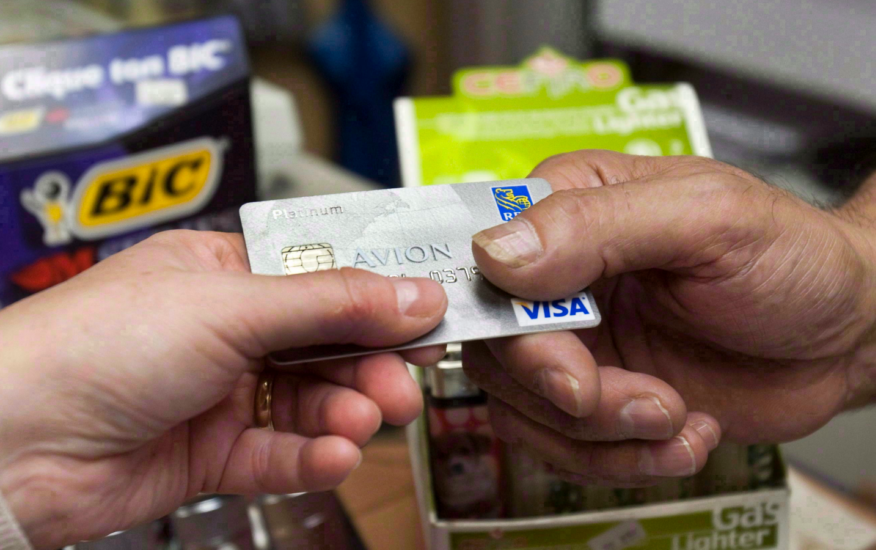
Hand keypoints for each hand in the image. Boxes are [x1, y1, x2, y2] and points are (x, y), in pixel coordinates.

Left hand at [0, 230, 447, 548]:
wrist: (9, 445)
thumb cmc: (94, 345)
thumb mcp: (231, 306)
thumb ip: (333, 304)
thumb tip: (416, 293)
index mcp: (222, 273)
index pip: (322, 278)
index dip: (378, 297)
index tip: (430, 314)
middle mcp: (224, 331)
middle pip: (325, 346)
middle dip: (369, 366)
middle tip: (405, 384)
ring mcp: (219, 395)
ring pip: (309, 405)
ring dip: (344, 415)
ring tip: (364, 423)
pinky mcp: (211, 455)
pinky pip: (279, 455)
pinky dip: (311, 457)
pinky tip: (333, 457)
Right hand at [465, 150, 875, 485]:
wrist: (845, 335)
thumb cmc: (791, 257)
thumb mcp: (707, 219)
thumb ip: (597, 225)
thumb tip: (495, 253)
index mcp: (566, 209)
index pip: (481, 263)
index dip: (500, 320)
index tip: (561, 360)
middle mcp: (556, 279)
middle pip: (496, 349)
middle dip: (568, 391)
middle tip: (646, 398)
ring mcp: (574, 343)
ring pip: (522, 409)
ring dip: (603, 433)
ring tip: (677, 415)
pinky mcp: (598, 399)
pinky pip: (563, 449)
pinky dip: (625, 461)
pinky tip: (687, 433)